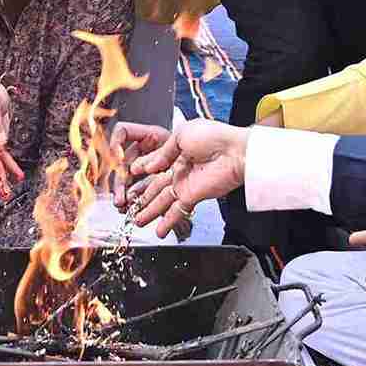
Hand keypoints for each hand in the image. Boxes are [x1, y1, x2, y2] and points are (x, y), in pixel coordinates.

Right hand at [119, 118, 249, 236]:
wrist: (235, 151)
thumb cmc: (214, 137)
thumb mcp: (182, 134)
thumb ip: (164, 152)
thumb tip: (149, 167)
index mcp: (178, 153)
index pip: (156, 165)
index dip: (142, 171)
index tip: (130, 176)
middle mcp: (180, 171)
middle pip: (156, 187)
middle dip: (143, 197)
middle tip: (130, 206)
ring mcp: (185, 185)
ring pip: (163, 201)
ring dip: (150, 212)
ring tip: (137, 221)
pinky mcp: (192, 197)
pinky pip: (176, 211)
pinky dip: (167, 222)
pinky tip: (158, 231)